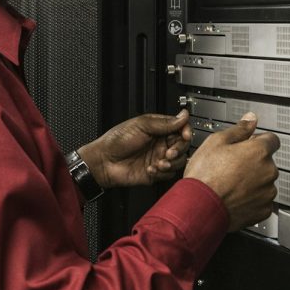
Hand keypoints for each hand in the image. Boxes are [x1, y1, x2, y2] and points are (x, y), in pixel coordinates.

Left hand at [77, 110, 191, 188]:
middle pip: (183, 145)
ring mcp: (159, 158)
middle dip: (178, 149)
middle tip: (168, 152)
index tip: (184, 135)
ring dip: (171, 162)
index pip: (180, 128)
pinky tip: (150, 169)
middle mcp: (161, 143)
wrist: (104, 161)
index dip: (185, 131)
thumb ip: (164, 123)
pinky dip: (161, 172)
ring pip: (179, 161)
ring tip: (159, 162)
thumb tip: (183, 115)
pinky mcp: (156, 173)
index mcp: (158, 129)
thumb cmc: (116, 141)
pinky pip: (168, 174)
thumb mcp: (141, 126)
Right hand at [184, 112, 279, 230]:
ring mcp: (267, 192)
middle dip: (253, 163)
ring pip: (264, 182)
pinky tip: (235, 196)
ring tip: (230, 183)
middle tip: (231, 166)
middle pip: (266, 162)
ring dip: (253, 181)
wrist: (199, 207)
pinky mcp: (263, 210)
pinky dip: (251, 199)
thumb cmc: (205, 176)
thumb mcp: (216, 142)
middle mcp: (268, 171)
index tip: (248, 145)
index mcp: (258, 151)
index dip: (257, 141)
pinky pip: (261, 201)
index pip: (271, 139)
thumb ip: (239, 130)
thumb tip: (250, 120)